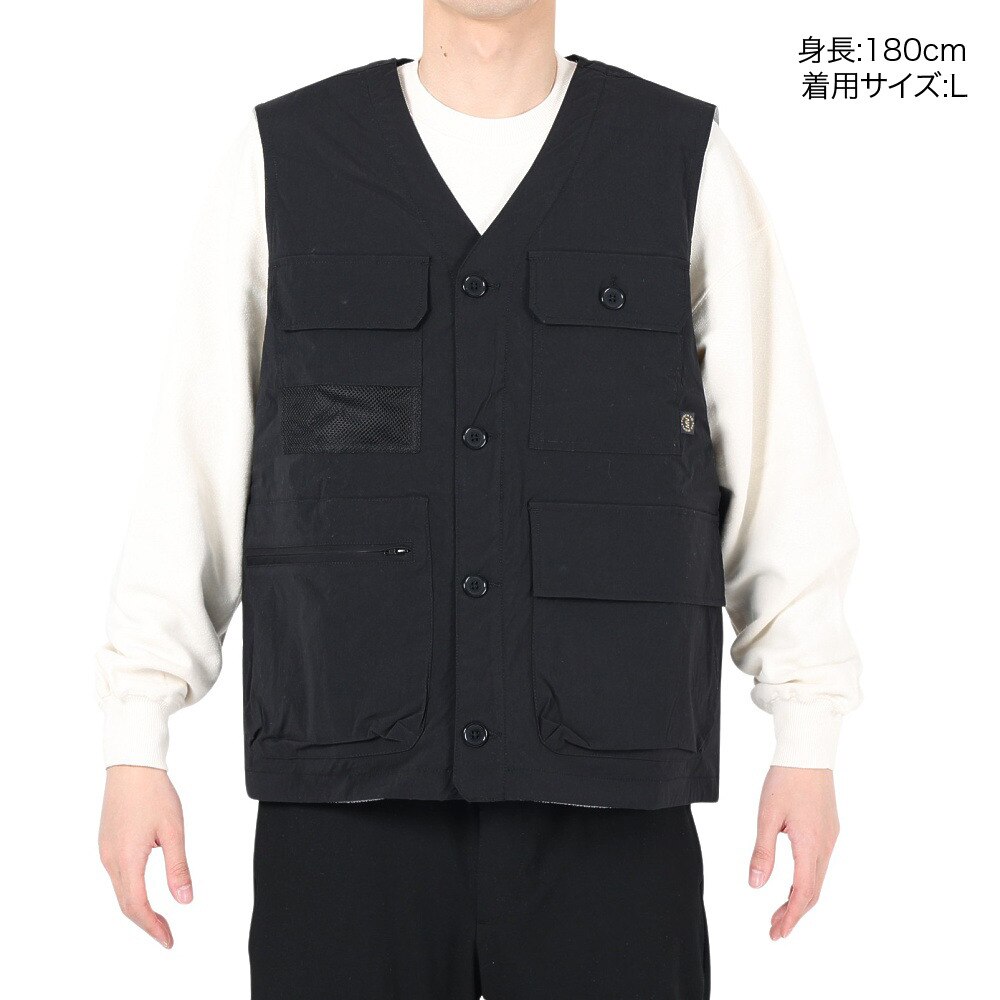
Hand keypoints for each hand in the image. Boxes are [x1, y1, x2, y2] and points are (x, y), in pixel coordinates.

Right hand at [98, 765, 191, 947]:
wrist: (132, 765)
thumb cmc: (154, 794)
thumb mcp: (173, 831)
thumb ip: (178, 867)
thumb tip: (185, 899)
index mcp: (127, 859)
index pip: (137, 906)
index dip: (152, 927)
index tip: (168, 940)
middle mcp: (111, 859)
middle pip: (126, 903)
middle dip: (146, 923)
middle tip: (166, 935)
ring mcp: (106, 851)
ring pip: (120, 891)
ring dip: (137, 908)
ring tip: (157, 919)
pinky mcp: (107, 843)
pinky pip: (117, 876)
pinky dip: (130, 892)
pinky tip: (143, 892)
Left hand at [749, 765, 838, 939]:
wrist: (809, 752)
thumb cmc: (785, 779)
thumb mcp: (767, 815)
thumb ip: (762, 851)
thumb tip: (755, 885)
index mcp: (811, 844)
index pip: (803, 892)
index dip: (790, 916)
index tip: (776, 933)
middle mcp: (825, 845)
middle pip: (813, 891)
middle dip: (794, 913)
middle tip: (774, 930)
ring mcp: (830, 837)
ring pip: (817, 879)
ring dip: (800, 898)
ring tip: (780, 912)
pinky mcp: (829, 829)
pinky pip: (820, 864)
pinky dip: (806, 881)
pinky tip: (793, 884)